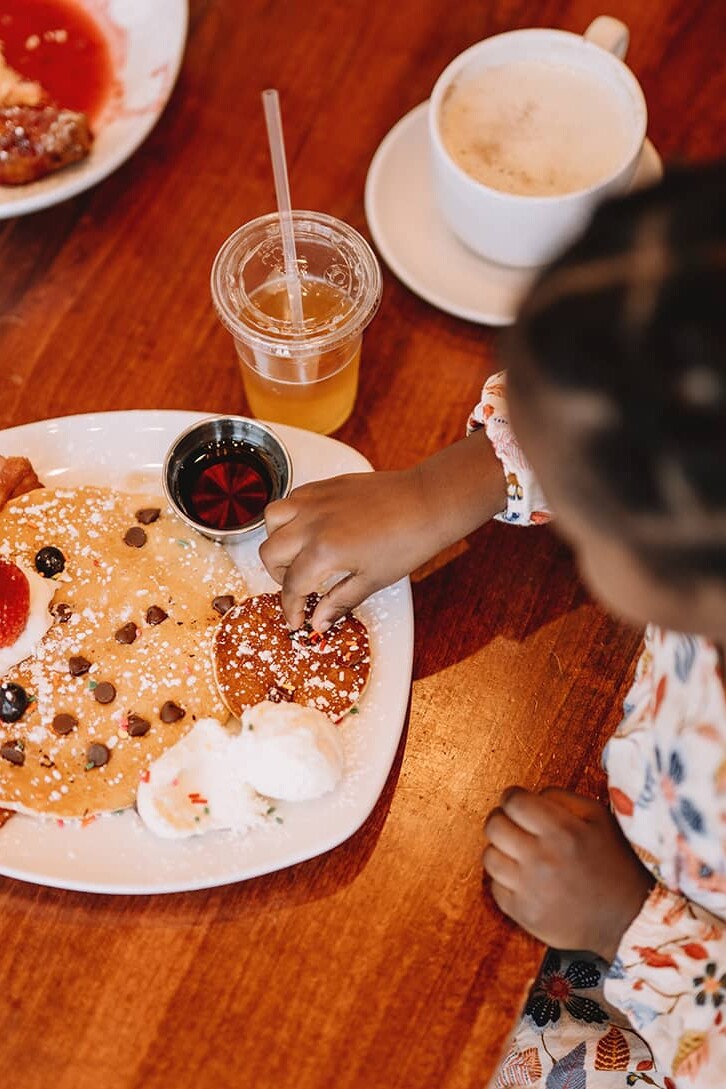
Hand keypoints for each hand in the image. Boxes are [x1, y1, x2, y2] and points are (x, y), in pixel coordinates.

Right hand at [260, 429, 507, 630]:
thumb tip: (319, 622)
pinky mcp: (325, 485)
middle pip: (270, 552)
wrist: (427, 503)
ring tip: (297, 555)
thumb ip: (338, 601)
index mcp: (323, 551)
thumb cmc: (408, 540)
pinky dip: (291, 516)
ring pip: (273, 518)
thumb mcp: (372, 580)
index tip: (297, 618)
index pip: (291, 586)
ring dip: (277, 540)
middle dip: (278, 576)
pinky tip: (309, 530)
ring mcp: (316, 499)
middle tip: (298, 588)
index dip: (291, 608)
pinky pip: (292, 498)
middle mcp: (312, 522)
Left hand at [483, 788, 653, 959]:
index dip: (512, 797)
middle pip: (494, 826)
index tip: (518, 803)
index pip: (513, 801)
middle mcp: (542, 859)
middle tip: (515, 825)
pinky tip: (524, 878)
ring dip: (501, 850)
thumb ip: (562, 798)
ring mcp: (530, 890)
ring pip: (489, 856)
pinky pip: (495, 887)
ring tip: (519, 853)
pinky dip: (505, 880)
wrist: (629, 920)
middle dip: (502, 819)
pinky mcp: (524, 914)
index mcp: (562, 831)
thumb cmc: (615, 863)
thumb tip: (531, 795)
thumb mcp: (600, 818)